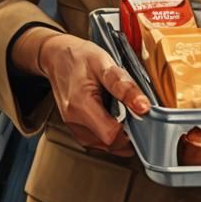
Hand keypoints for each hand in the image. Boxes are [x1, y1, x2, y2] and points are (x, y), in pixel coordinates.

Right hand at [15, 30, 149, 155]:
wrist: (57, 56)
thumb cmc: (80, 56)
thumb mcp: (105, 62)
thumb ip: (124, 86)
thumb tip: (143, 106)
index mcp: (81, 105)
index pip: (111, 135)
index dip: (131, 131)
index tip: (141, 117)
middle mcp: (74, 121)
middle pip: (108, 144)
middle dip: (127, 134)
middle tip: (136, 114)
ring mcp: (72, 126)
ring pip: (102, 146)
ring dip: (118, 136)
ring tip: (124, 113)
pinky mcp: (74, 128)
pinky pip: (95, 141)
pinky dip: (108, 133)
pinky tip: (113, 117)